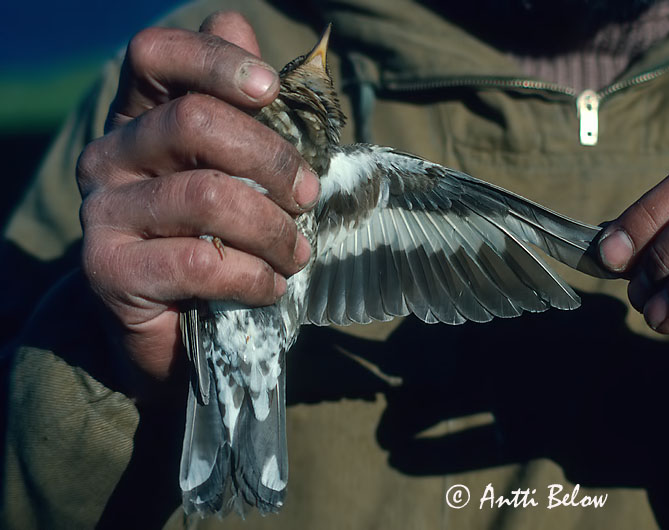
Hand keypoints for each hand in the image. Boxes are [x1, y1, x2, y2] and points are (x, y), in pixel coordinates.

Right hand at [77, 12, 317, 396]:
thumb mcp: (240, 173)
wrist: (176, 326)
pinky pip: (200, 262)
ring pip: (206, 195)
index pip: (157, 55)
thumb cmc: (219, 237)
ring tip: (296, 254)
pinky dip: (252, 277)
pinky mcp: (107, 268)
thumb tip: (253, 49)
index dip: (215, 59)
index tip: (270, 89)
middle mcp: (110, 154)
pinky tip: (269, 287)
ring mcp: (102, 210)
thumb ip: (246, 114)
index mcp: (141, 117)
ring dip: (272, 230)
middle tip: (307, 196)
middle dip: (271, 159)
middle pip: (193, 122)